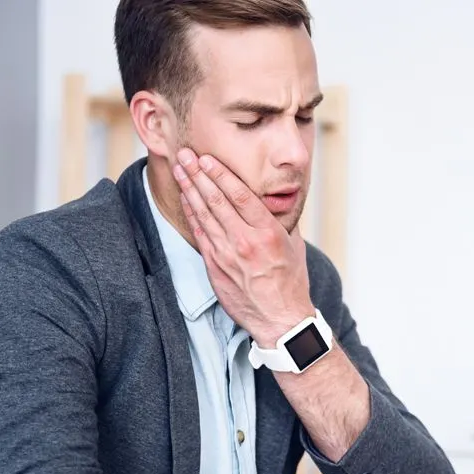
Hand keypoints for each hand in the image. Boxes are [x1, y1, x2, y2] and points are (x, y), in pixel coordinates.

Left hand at [173, 148, 313, 346]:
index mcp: (268, 232)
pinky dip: (192, 214)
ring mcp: (227, 255)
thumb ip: (280, 222)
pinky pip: (200, 234)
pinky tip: (186, 199)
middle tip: (185, 154)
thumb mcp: (294, 246)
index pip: (240, 195)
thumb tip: (273, 203)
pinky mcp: (216, 267)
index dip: (220, 174)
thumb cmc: (290, 282)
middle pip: (216, 200)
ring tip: (180, 170)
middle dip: (198, 174)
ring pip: (204, 215)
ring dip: (189, 189)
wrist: (281, 319)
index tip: (207, 158)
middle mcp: (245, 241)